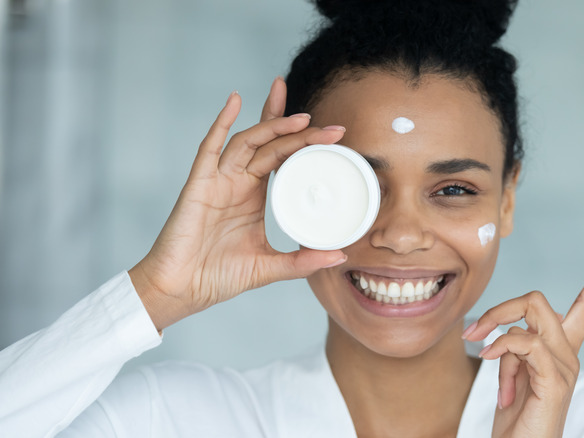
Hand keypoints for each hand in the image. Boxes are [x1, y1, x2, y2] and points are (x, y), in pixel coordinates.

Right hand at [129, 78, 347, 330]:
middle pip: (270, 143)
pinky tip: (235, 102)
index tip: (335, 137)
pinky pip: (209, 148)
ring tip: (302, 119)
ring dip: (273, 126)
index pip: (283, 157)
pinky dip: (221, 123)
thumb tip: (341, 256)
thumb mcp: (270, 267)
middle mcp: (238, 181)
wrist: (181, 290)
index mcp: (255, 194)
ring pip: (248, 142)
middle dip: (299, 131)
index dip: (306, 143)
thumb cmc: (218, 276)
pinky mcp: (198, 184)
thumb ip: (303, 261)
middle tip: (333, 128)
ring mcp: (218, 180)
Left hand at [462, 243, 583, 437]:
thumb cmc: (516, 420)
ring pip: (533, 313)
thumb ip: (516, 349)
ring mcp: (565, 367)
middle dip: (500, 307)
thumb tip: (506, 334)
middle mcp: (569, 355)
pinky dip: (502, 346)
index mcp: (561, 351)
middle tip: (473, 333)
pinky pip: (526, 343)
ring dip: (496, 328)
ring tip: (485, 359)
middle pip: (539, 300)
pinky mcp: (555, 381)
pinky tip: (490, 360)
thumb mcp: (512, 375)